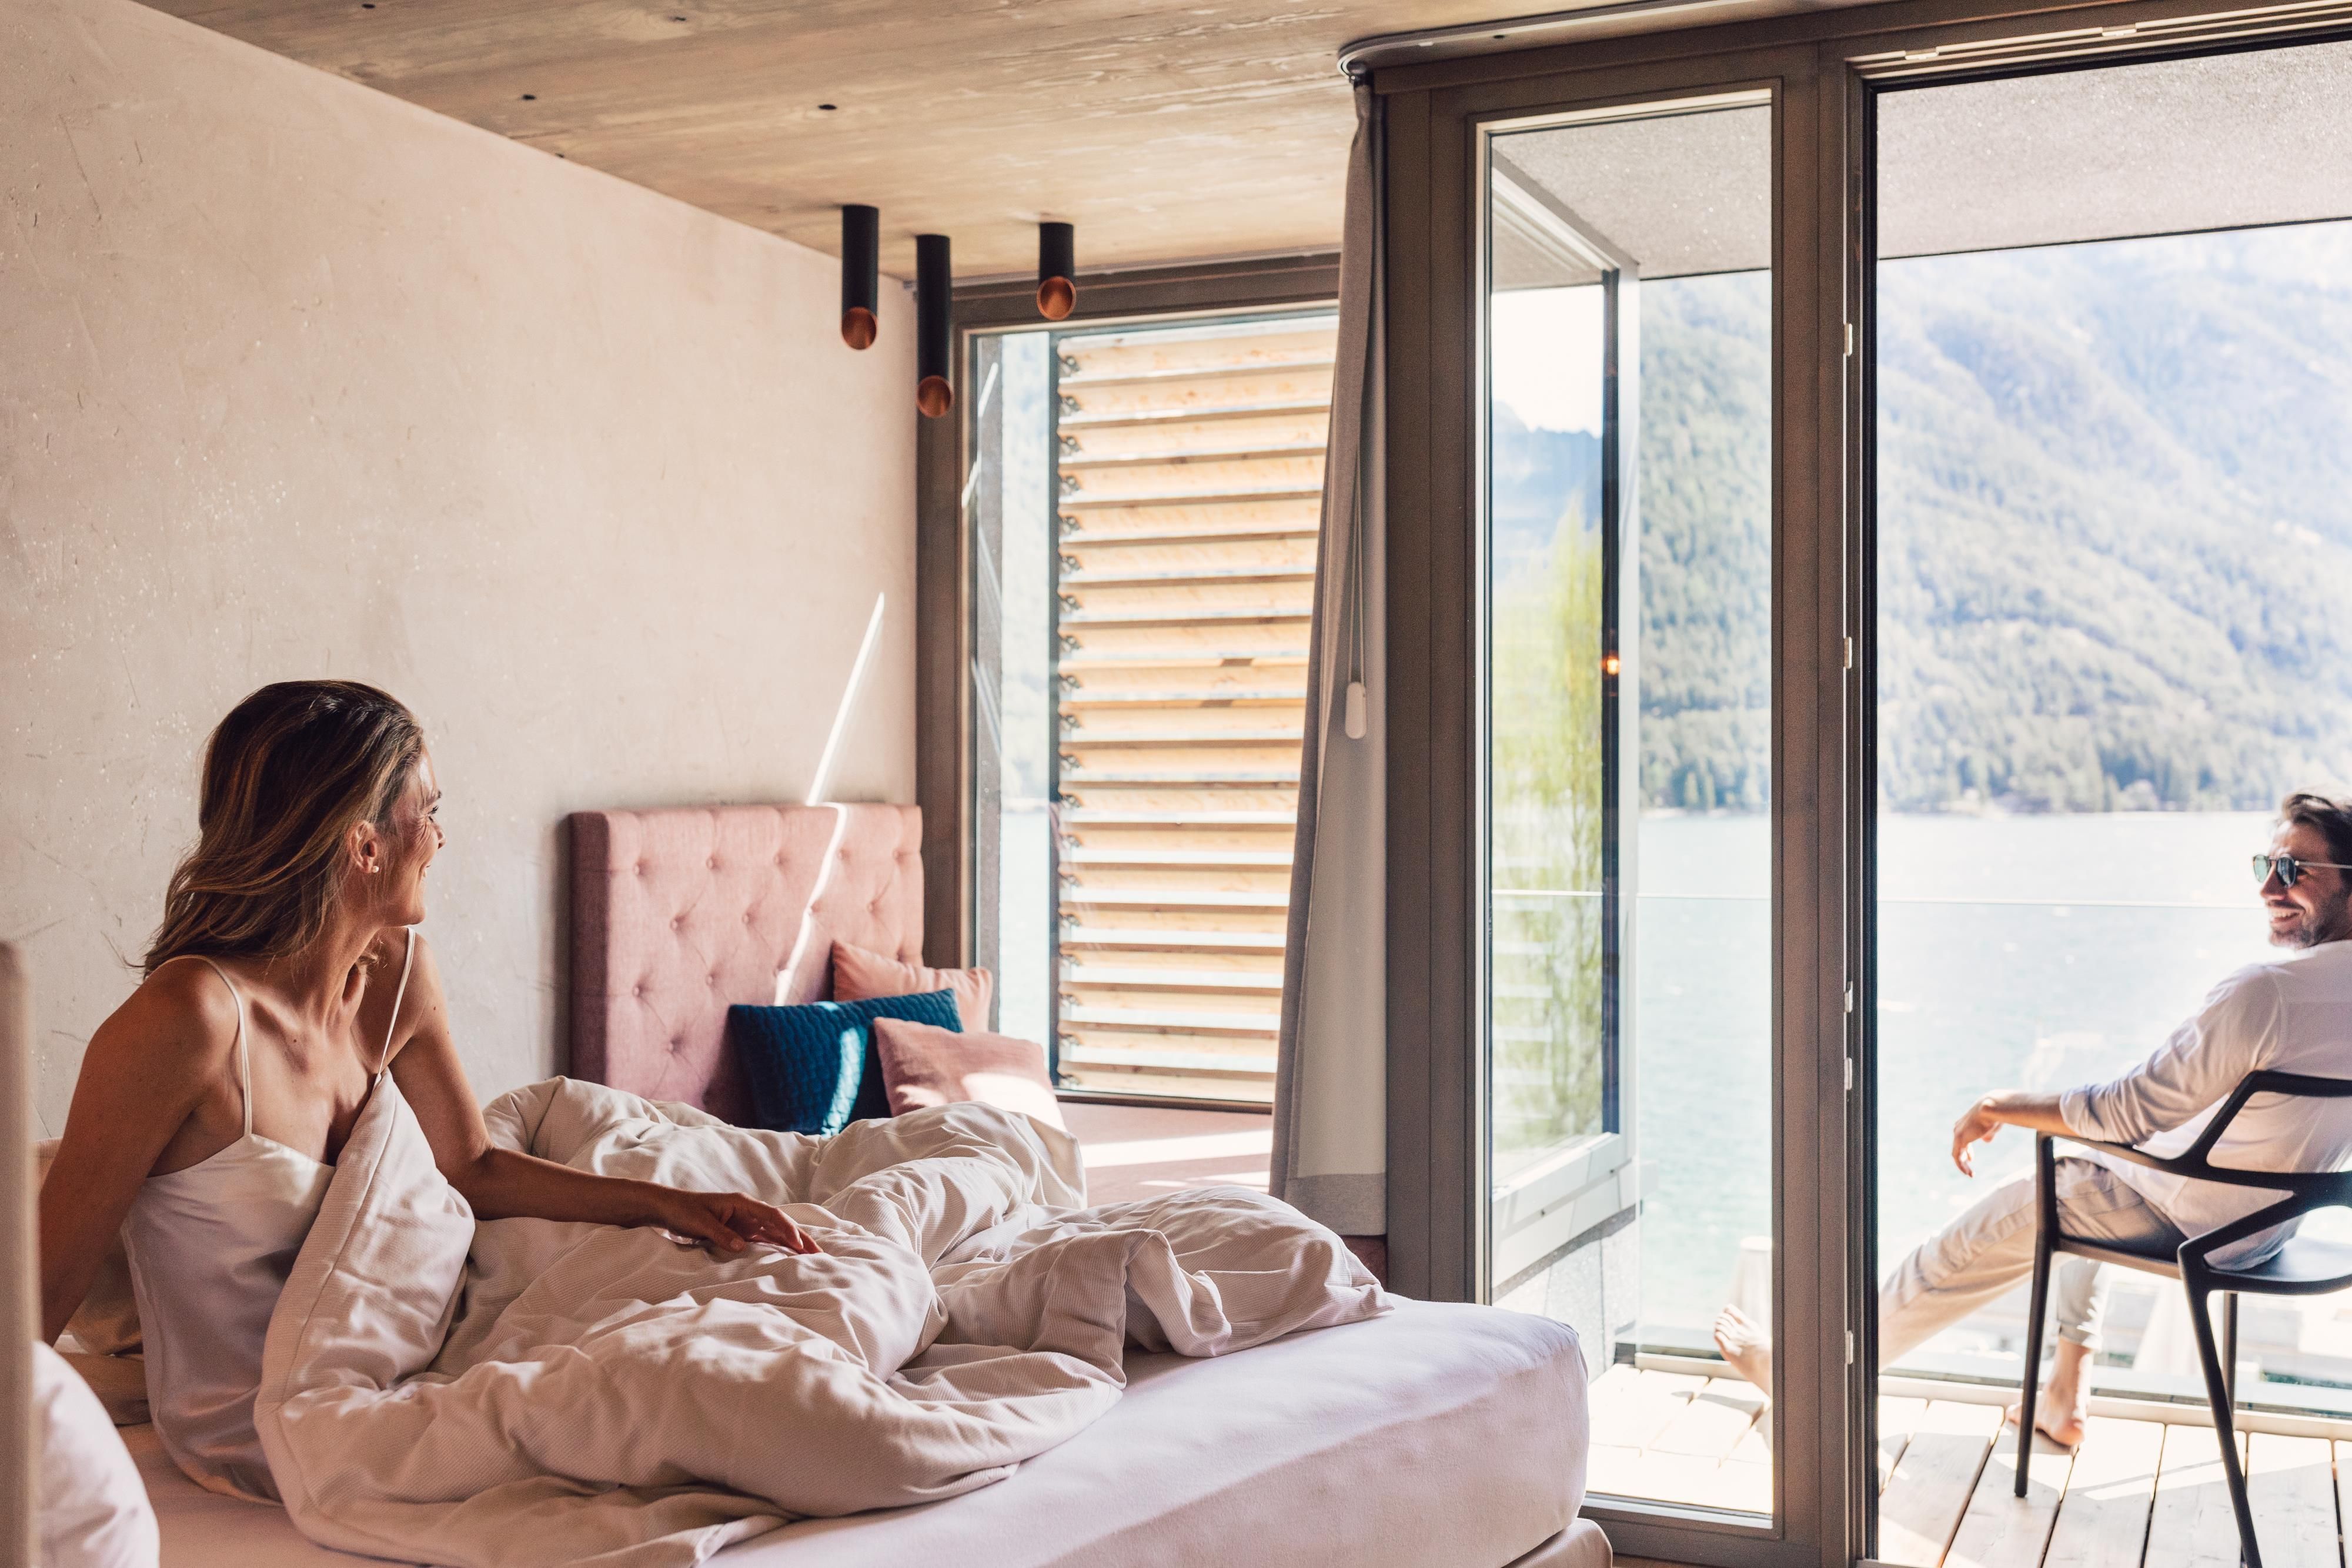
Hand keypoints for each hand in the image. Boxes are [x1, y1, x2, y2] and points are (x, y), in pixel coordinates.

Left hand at [649, 1187, 821, 1255]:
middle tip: (818, 1252)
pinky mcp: (740, 1232)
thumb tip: (742, 1247)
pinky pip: (764, 1240)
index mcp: (742, 1203)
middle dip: (799, 1237)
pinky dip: (778, 1247)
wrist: (669, 1208)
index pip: (772, 1215)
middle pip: (780, 1223)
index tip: (798, 1244)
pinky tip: (788, 1256)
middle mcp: (748, 1211)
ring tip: (811, 1256)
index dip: (787, 1229)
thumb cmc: (684, 1211)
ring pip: (775, 1232)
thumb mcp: (700, 1223)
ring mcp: (746, 1222)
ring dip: (792, 1243)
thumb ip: (721, 1234)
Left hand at [1951, 1097, 2002, 1176]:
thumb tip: (1986, 1141)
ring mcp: (1957, 1134)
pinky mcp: (1960, 1139)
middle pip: (1957, 1147)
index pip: (1962, 1140)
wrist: (1991, 1108)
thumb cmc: (1994, 1115)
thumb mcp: (1992, 1126)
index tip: (1971, 1159)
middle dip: (1963, 1158)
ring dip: (1962, 1165)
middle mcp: (1958, 1128)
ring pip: (1956, 1153)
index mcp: (1965, 1124)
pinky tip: (1968, 1173)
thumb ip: (1988, 1134)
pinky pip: (1957, 1156)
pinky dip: (1961, 1165)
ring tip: (1970, 1174)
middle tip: (1969, 1167)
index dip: (1966, 1150)